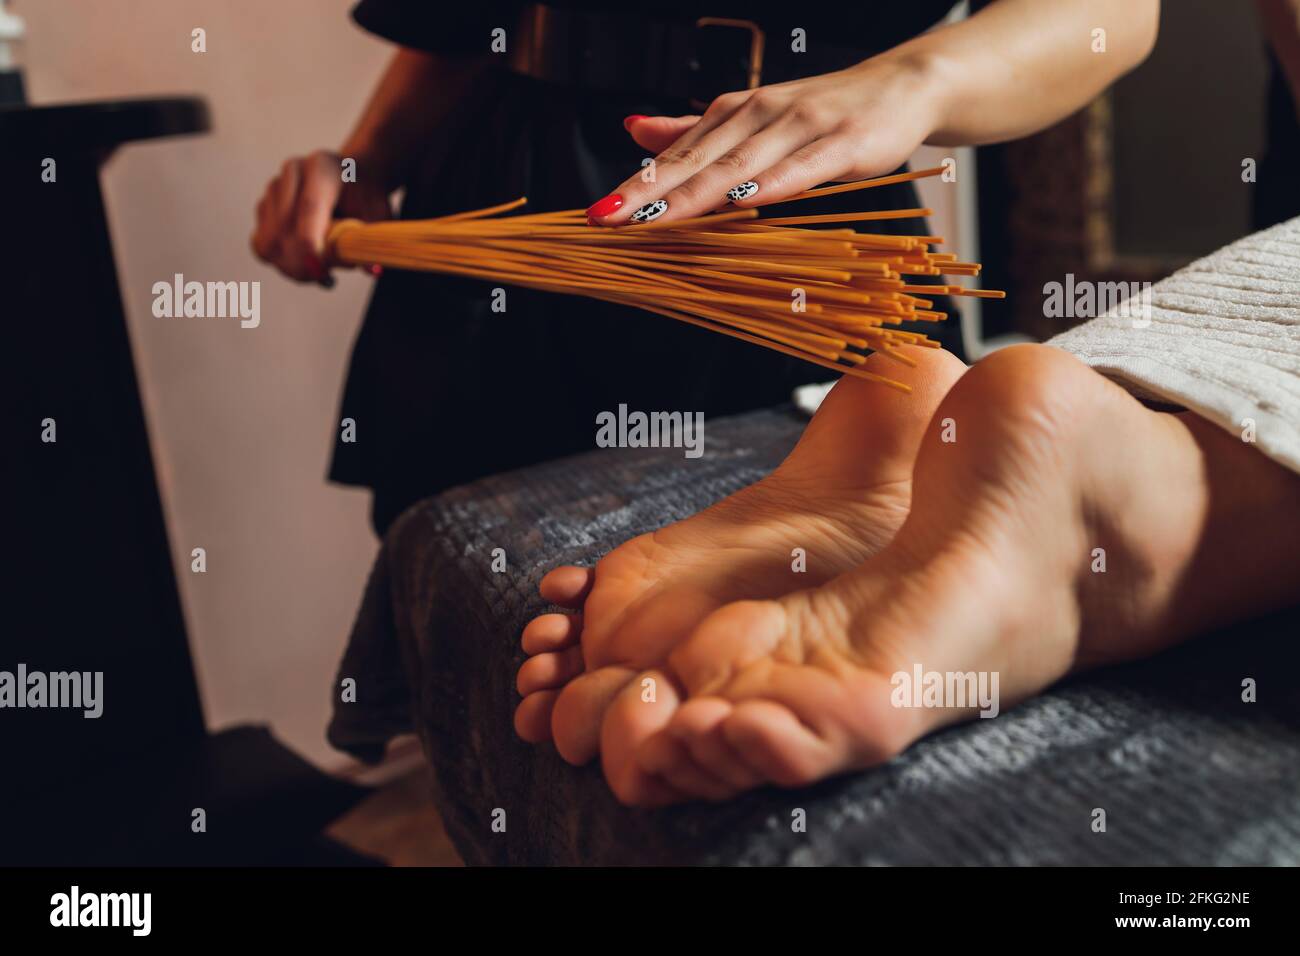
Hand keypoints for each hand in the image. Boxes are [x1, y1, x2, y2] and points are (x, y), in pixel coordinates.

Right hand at [251, 149, 391, 283]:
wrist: (353, 180)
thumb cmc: (366, 197)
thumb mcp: (378, 214)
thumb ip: (370, 238)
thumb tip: (369, 269)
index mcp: (323, 167)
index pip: (310, 206)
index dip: (311, 240)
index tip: (318, 269)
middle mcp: (292, 173)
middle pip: (283, 226)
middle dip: (300, 262)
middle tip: (324, 279)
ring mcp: (274, 189)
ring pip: (269, 241)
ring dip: (293, 267)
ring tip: (322, 274)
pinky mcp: (264, 207)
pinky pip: (263, 246)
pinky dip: (282, 264)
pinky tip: (308, 267)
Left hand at [587, 54, 942, 225]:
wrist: (901, 85)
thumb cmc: (824, 111)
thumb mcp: (752, 118)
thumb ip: (693, 130)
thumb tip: (632, 128)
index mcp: (734, 113)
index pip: (677, 155)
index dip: (637, 183)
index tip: (599, 211)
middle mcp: (760, 114)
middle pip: (697, 161)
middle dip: (650, 191)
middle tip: (609, 216)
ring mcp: (801, 126)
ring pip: (739, 166)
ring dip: (695, 193)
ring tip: (655, 217)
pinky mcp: (842, 142)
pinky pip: (801, 168)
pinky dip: (771, 184)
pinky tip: (744, 201)